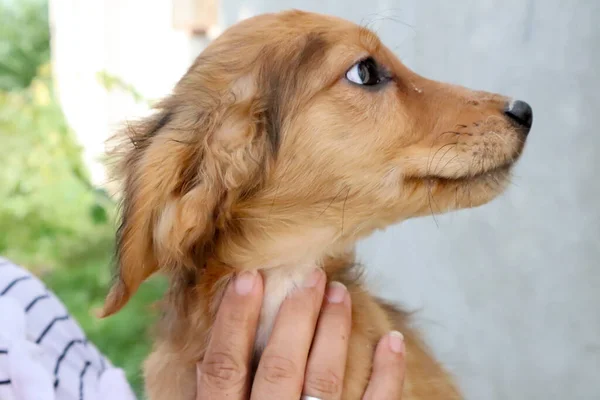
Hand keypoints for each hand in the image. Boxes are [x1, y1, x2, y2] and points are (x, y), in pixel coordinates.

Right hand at [195, 268, 405, 399]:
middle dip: (295, 316)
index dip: (232, 320)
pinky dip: (387, 377)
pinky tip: (391, 342)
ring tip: (341, 294)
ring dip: (335, 333)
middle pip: (280, 366)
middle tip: (310, 276)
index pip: (224, 368)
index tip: (246, 278)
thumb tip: (203, 360)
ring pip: (325, 382)